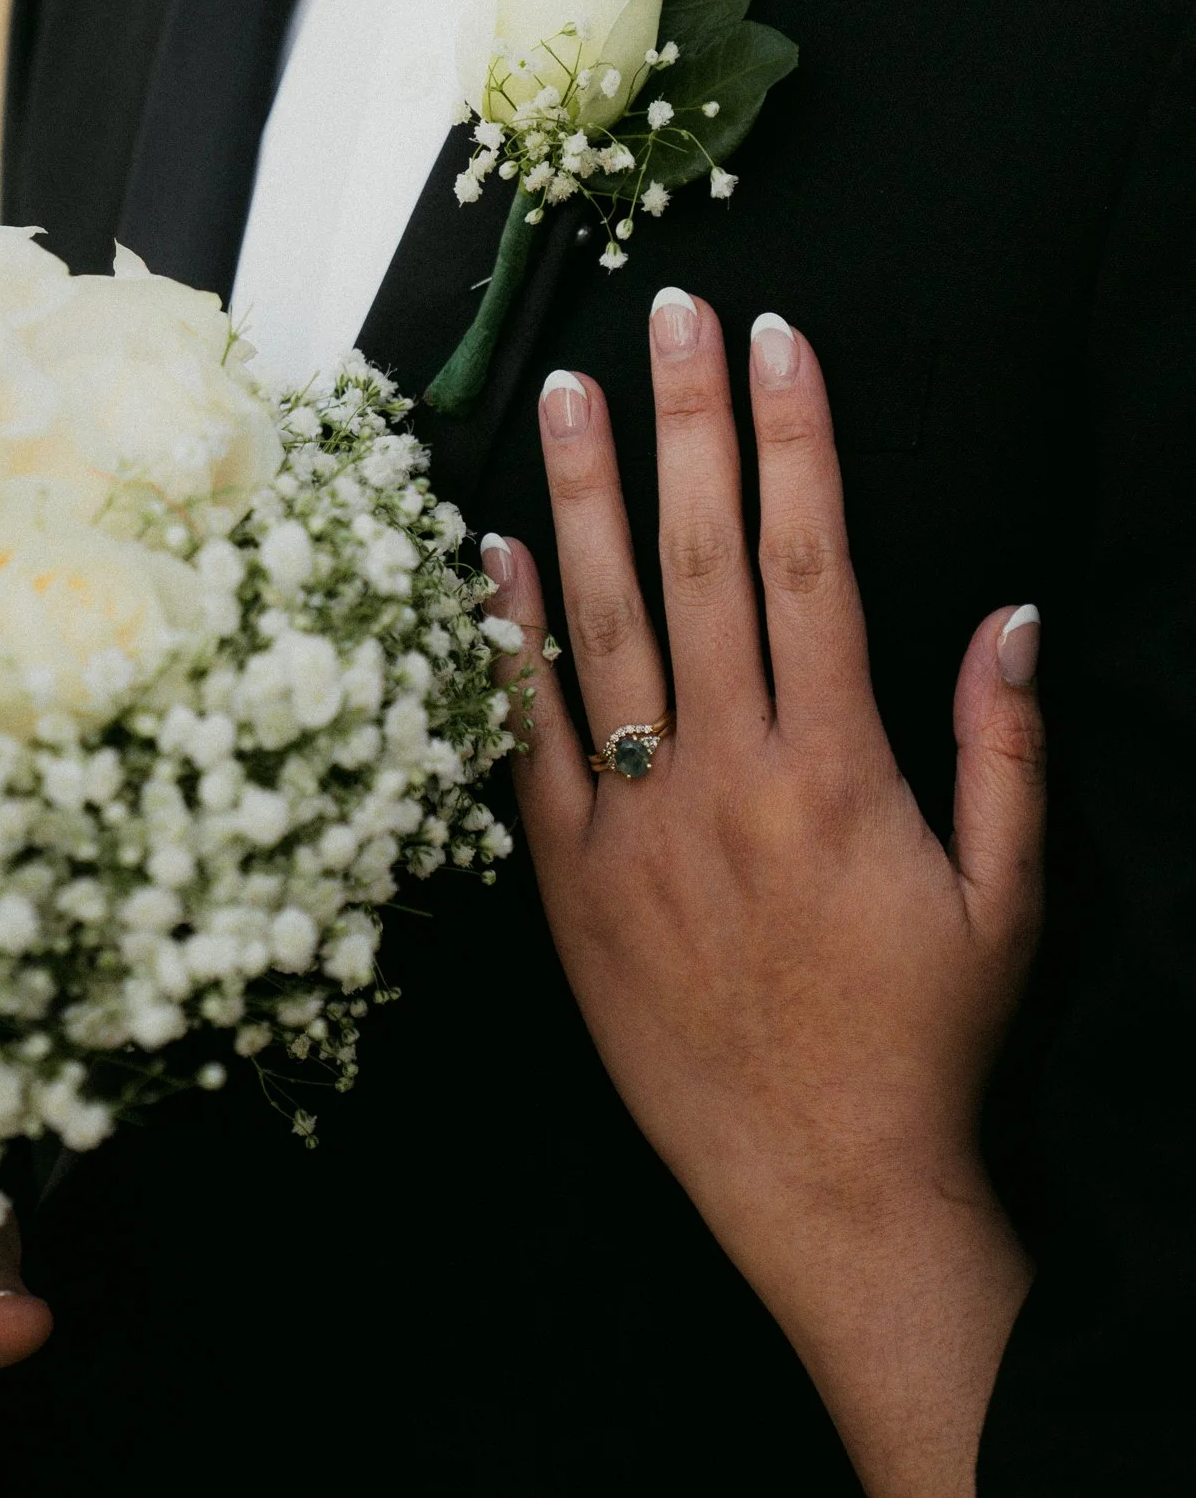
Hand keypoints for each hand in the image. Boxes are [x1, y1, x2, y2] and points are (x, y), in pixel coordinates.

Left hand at [481, 292, 1044, 1497]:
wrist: (822, 1182)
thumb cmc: (922, 1040)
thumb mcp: (1007, 898)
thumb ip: (1005, 746)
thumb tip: (1008, 614)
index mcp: (837, 767)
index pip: (810, 559)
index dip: (794, 437)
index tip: (777, 340)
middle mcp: (725, 776)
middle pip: (701, 561)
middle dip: (687, 423)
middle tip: (667, 315)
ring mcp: (634, 826)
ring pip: (602, 630)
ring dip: (584, 500)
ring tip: (564, 395)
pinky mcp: (570, 881)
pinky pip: (524, 744)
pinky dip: (507, 645)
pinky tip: (490, 557)